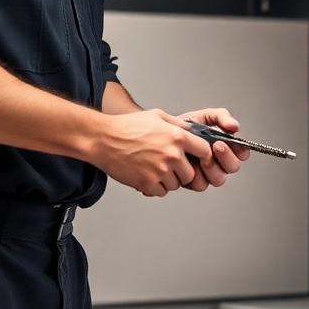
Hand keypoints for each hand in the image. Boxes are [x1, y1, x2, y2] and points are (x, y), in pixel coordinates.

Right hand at [91, 109, 212, 196]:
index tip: (197, 158)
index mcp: (177, 137)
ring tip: (155, 168)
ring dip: (168, 180)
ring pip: (176, 185)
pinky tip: (147, 175)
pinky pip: (161, 192)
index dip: (202, 155)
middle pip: (191, 174)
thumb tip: (191, 131)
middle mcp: (172, 155)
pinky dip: (156, 187)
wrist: (104, 139)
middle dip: (183, 171)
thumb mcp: (157, 116)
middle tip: (171, 166)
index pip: (204, 151)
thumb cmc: (126, 126)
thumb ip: (177, 124)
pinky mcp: (148, 183)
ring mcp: (160, 171)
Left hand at [177, 108, 249, 191]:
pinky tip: (189, 166)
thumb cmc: (184, 128)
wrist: (163, 137)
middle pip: (233, 167)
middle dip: (225, 157)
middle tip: (215, 146)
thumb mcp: (204, 117)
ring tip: (200, 157)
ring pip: (219, 179)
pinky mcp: (195, 182)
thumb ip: (221, 117)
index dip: (239, 150)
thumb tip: (235, 126)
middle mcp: (220, 162)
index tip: (225, 141)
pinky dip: (196, 176)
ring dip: (211, 167)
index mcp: (227, 147)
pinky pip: (201, 184)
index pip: (242, 153)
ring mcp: (209, 174)